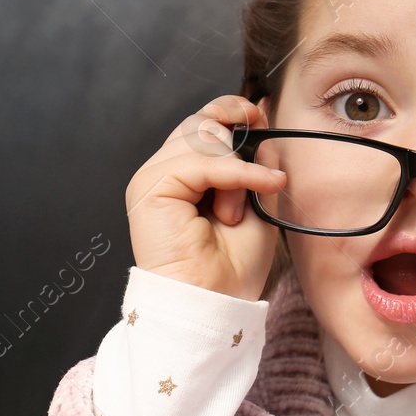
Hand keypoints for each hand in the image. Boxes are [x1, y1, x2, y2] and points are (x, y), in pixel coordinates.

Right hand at [125, 94, 286, 301]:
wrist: (213, 305)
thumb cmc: (231, 271)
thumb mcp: (257, 208)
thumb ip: (258, 168)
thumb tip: (263, 128)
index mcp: (185, 177)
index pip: (201, 124)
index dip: (230, 111)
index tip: (259, 113)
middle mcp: (165, 173)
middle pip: (199, 122)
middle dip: (237, 135)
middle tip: (261, 169)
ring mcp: (154, 178)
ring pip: (201, 136)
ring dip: (235, 171)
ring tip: (237, 213)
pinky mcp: (151, 188)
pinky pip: (201, 161)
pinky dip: (236, 173)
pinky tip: (260, 186)